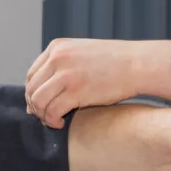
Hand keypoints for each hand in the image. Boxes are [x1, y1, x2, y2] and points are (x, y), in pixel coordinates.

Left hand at [27, 39, 145, 127]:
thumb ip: (61, 68)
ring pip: (38, 101)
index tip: (39, 106)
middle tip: (44, 117)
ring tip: (53, 121)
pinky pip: (52, 111)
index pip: (32, 74)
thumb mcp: (82, 55)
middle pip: (32, 89)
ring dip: (42, 115)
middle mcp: (58, 58)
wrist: (138, 64)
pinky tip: (61, 123)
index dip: (32, 93)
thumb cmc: (114, 63)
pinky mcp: (76, 90)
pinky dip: (52, 120)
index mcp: (57, 47)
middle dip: (35, 107)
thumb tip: (38, 96)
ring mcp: (66, 73)